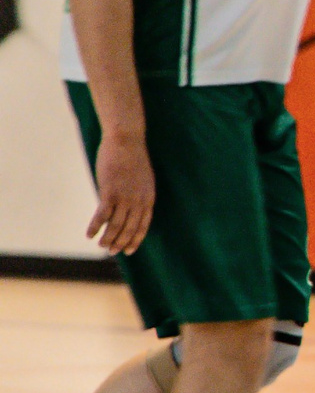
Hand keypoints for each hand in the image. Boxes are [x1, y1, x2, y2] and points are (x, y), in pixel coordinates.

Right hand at [87, 131, 153, 254]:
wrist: (127, 141)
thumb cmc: (132, 158)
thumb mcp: (142, 179)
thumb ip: (137, 194)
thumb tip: (129, 205)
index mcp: (148, 198)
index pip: (143, 225)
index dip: (136, 239)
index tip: (129, 250)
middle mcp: (138, 201)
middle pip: (129, 228)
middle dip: (121, 243)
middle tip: (112, 252)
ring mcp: (125, 197)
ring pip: (116, 225)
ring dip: (108, 238)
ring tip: (101, 246)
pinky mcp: (110, 192)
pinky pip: (102, 215)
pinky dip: (95, 227)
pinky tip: (89, 235)